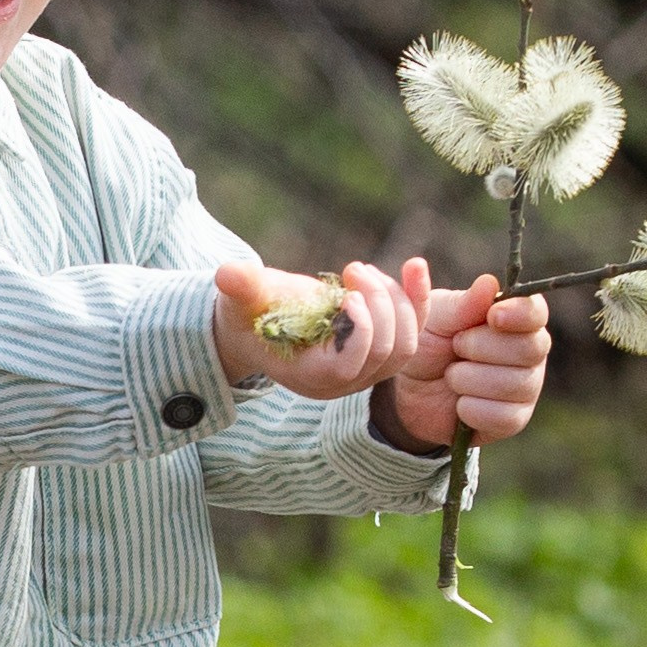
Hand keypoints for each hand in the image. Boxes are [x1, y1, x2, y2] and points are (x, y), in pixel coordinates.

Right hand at [211, 256, 423, 400]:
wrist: (263, 322)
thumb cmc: (249, 314)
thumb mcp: (240, 300)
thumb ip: (240, 288)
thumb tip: (228, 275)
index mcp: (310, 376)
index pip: (348, 365)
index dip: (358, 331)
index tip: (346, 295)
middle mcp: (344, 381)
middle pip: (386, 353)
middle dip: (379, 305)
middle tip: (353, 270)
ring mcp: (366, 369)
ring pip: (406, 344)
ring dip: (397, 300)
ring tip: (362, 272)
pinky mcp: (381, 349)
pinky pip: (414, 330)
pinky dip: (419, 297)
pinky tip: (414, 265)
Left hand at [375, 264, 551, 450]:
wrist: (410, 390)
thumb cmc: (429, 343)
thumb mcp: (435, 318)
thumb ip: (461, 304)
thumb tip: (489, 284)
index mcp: (515, 317)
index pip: (536, 313)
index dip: (519, 315)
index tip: (493, 316)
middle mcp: (530, 351)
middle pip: (529, 349)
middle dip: (481, 347)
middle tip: (456, 346)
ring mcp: (526, 387)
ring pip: (513, 384)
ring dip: (469, 379)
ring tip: (452, 375)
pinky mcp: (513, 420)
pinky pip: (503, 416)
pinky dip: (470, 409)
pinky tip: (459, 403)